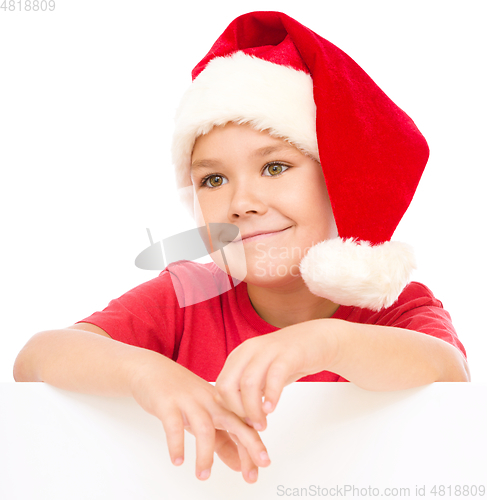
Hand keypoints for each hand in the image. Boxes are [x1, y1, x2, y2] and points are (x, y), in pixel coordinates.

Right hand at [129, 355, 270, 482]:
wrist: (152, 369)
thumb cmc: (181, 394)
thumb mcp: (204, 416)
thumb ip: (222, 441)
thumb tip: (240, 464)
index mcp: (221, 403)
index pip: (244, 425)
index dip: (254, 446)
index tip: (262, 465)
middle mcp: (209, 401)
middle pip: (234, 422)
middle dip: (248, 445)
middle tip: (251, 473)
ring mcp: (189, 401)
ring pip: (204, 428)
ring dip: (205, 454)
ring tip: (203, 475)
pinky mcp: (168, 403)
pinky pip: (174, 426)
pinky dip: (177, 445)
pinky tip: (178, 460)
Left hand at [215, 320, 334, 431]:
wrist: (318, 339)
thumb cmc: (289, 360)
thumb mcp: (262, 374)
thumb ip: (247, 390)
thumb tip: (234, 414)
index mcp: (239, 355)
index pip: (221, 386)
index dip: (229, 409)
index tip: (244, 422)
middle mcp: (249, 350)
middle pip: (227, 385)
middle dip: (237, 411)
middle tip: (253, 425)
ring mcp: (267, 350)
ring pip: (248, 384)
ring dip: (253, 410)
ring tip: (263, 423)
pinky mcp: (288, 354)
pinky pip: (274, 376)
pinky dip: (270, 396)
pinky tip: (272, 409)